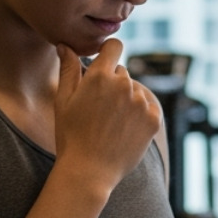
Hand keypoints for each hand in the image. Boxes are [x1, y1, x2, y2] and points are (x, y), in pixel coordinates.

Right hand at [53, 39, 160, 191]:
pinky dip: (140, 115)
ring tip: (110, 124)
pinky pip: (149, 107)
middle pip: (122, 73)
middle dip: (112, 84)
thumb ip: (68, 69)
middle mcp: (124, 85)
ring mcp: (141, 102)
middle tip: (98, 110)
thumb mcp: (63, 101)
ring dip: (126, 100)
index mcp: (100, 76)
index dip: (109, 51)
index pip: (114, 46)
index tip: (104, 61)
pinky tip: (124, 130)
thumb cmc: (71, 135)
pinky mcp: (154, 119)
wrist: (89, 172)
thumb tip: (65, 46)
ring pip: (135, 91)